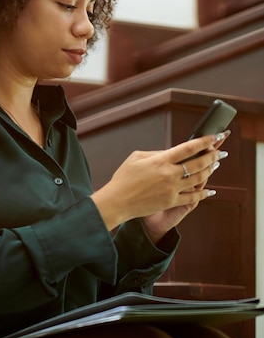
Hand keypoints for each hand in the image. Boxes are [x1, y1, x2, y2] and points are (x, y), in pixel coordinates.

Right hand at [91, 131, 229, 233]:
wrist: (118, 201)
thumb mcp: (137, 157)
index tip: (214, 136)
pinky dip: (203, 193)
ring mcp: (172, 189)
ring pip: (198, 179)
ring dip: (209, 171)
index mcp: (161, 160)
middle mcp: (169, 174)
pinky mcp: (171, 202)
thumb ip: (156, 153)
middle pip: (198, 163)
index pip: (188, 148)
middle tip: (220, 151)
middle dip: (212, 156)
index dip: (204, 141)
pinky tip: (210, 190)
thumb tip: (171, 153)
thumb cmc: (124, 177)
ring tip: (215, 165)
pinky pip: (192, 197)